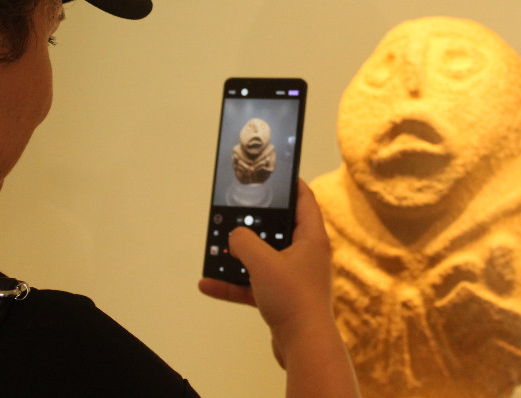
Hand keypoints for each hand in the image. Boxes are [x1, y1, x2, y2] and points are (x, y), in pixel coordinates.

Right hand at [198, 180, 360, 397]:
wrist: (304, 346)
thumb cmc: (294, 299)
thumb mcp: (262, 261)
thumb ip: (244, 241)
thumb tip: (235, 237)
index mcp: (311, 238)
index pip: (304, 200)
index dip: (291, 184)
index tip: (276, 174)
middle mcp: (305, 255)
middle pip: (279, 229)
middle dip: (256, 224)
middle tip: (237, 212)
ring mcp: (294, 277)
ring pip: (263, 259)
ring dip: (239, 257)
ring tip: (216, 250)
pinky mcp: (283, 299)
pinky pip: (254, 285)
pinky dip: (233, 284)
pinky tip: (209, 284)